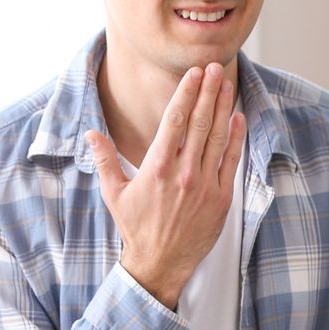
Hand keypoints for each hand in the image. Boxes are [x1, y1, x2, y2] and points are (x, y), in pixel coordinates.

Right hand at [87, 64, 246, 309]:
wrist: (160, 262)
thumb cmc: (136, 227)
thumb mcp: (113, 193)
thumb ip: (104, 159)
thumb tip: (91, 133)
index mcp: (156, 167)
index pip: (174, 121)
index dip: (186, 94)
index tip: (195, 74)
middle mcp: (183, 172)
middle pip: (199, 123)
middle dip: (208, 92)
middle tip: (216, 67)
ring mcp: (205, 184)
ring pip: (217, 137)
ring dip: (223, 108)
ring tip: (227, 84)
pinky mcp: (221, 197)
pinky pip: (231, 161)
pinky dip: (236, 137)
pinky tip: (238, 117)